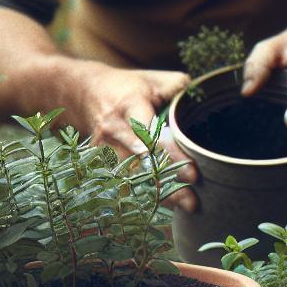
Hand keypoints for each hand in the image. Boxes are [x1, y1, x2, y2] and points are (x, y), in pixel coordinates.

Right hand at [70, 62, 196, 210]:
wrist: (82, 92)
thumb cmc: (128, 87)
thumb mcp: (152, 79)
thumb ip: (179, 87)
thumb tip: (204, 98)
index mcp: (129, 106)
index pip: (151, 135)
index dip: (170, 155)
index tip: (193, 174)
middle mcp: (113, 130)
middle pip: (142, 163)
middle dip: (167, 184)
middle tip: (193, 202)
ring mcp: (102, 148)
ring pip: (131, 178)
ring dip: (158, 195)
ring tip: (185, 206)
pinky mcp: (98, 162)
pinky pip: (122, 182)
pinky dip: (143, 195)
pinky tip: (167, 205)